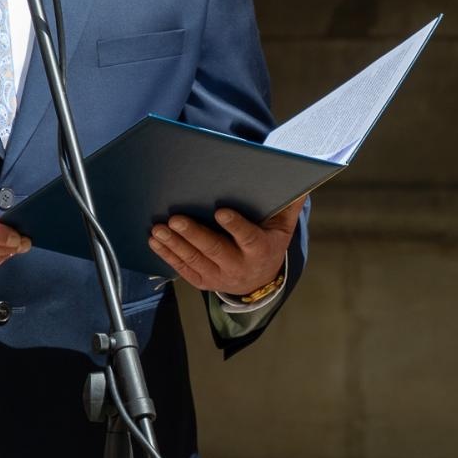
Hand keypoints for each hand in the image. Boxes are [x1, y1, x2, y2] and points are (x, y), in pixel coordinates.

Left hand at [149, 199, 302, 295]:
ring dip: (175, 244)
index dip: (235, 226)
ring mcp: (218, 276)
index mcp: (260, 250)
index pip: (247, 238)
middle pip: (214, 250)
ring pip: (194, 260)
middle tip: (176, 219)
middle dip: (193, 235)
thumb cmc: (269, 242)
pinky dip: (168, 255)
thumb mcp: (283, 226)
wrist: (261, 281)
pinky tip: (155, 241)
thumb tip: (302, 176)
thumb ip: (289, 203)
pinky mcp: (203, 281)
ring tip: (159, 228)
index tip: (221, 211)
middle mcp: (238, 266)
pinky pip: (183, 269)